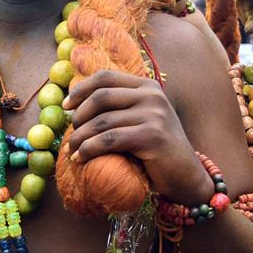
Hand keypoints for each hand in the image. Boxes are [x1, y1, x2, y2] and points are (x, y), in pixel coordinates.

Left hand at [62, 69, 208, 203]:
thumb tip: (75, 105)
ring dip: (80, 138)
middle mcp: (152, 95)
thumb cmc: (157, 150)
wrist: (187, 176)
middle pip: (100, 96)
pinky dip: (89, 149)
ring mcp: (154, 114)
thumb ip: (119, 108)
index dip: (81, 90)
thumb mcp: (141, 120)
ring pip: (102, 121)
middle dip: (79, 116)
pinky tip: (81, 158)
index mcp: (147, 86)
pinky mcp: (151, 136)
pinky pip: (109, 139)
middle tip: (71, 134)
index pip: (105, 77)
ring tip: (71, 151)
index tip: (66, 106)